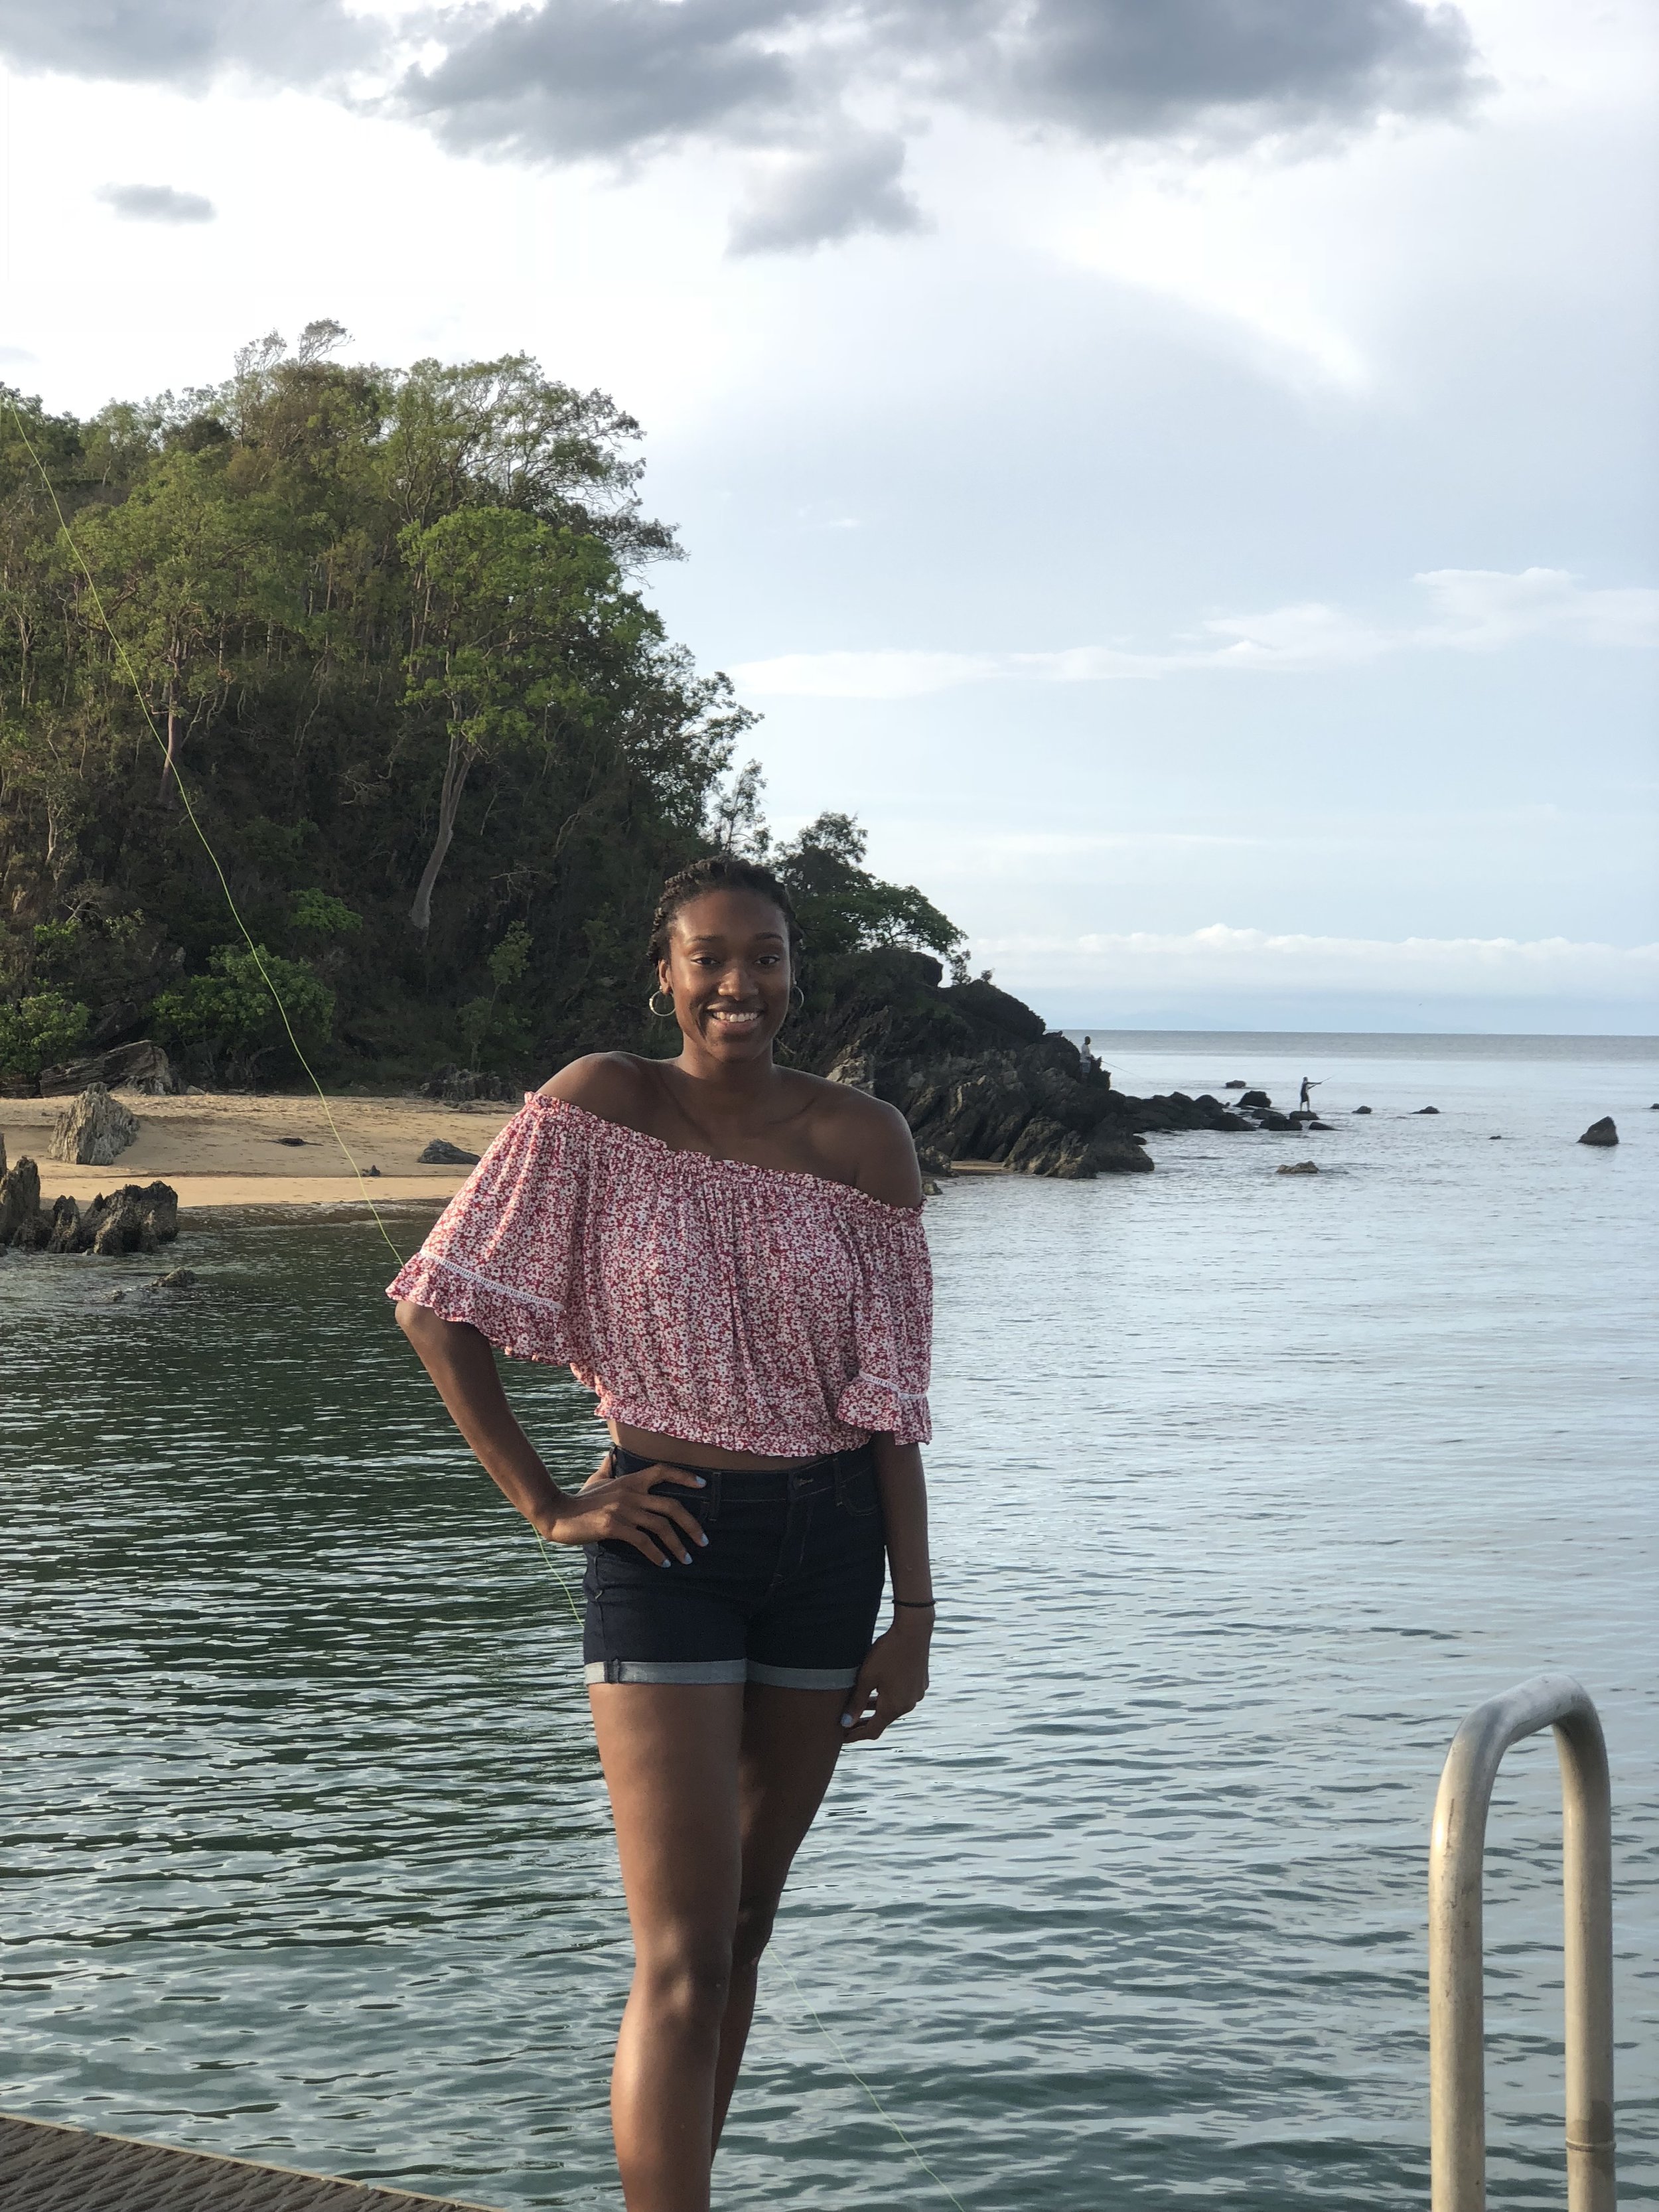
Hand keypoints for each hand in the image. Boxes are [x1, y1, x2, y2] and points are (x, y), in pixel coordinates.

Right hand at [540, 1457, 707, 1567]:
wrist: (557, 1514)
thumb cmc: (579, 1499)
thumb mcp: (596, 1480)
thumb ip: (608, 1469)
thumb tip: (612, 1456)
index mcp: (630, 1480)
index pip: (663, 1471)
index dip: (685, 1476)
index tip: (703, 1485)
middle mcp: (630, 1493)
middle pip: (671, 1505)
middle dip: (692, 1525)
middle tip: (703, 1541)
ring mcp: (623, 1509)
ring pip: (661, 1526)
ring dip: (678, 1545)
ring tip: (686, 1559)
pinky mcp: (614, 1526)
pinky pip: (643, 1541)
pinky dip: (657, 1554)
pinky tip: (663, 1564)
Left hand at [840, 1613, 930, 1741]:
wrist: (913, 1630)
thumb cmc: (887, 1653)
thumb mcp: (866, 1678)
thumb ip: (856, 1702)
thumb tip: (846, 1723)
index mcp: (894, 1707)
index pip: (873, 1731)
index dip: (856, 1735)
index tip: (843, 1737)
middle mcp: (908, 1705)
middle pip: (883, 1720)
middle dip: (865, 1722)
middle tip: (847, 1723)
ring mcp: (916, 1694)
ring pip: (893, 1707)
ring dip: (876, 1708)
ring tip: (859, 1705)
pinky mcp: (920, 1683)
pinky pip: (902, 1697)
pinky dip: (888, 1698)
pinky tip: (878, 1689)